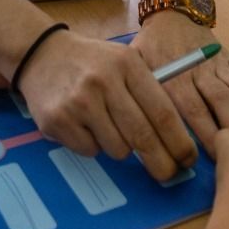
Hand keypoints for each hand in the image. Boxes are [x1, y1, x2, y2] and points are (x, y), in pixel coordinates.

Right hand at [18, 30, 196, 180]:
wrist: (41, 53)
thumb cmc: (92, 63)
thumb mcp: (123, 63)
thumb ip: (148, 92)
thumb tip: (178, 138)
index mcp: (127, 65)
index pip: (162, 112)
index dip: (179, 141)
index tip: (188, 159)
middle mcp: (104, 81)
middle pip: (143, 136)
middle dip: (161, 162)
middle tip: (168, 174)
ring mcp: (79, 102)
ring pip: (117, 148)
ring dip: (119, 147)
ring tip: (106, 125)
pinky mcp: (57, 120)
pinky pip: (90, 150)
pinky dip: (92, 145)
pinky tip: (83, 124)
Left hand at [133, 13, 228, 154]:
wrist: (172, 15)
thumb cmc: (152, 49)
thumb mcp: (139, 70)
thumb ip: (144, 98)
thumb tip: (147, 135)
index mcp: (174, 76)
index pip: (194, 109)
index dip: (208, 134)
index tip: (215, 156)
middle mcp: (198, 69)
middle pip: (221, 100)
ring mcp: (218, 61)